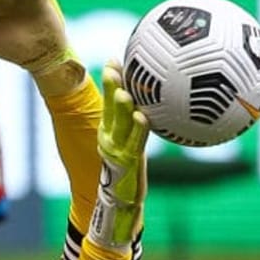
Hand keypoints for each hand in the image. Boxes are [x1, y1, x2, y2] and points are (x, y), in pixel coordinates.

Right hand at [89, 64, 149, 248]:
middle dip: (111, 86)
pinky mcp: (127, 160)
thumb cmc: (129, 169)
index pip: (108, 100)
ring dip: (120, 106)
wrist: (121, 200)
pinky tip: (142, 116)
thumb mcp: (129, 143)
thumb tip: (151, 103)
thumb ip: (134, 123)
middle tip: (112, 66)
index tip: (113, 59)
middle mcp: (109, 136)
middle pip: (110, 107)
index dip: (111, 80)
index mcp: (108, 129)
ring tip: (123, 91)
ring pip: (119, 123)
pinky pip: (134, 141)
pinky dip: (138, 128)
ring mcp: (116, 148)